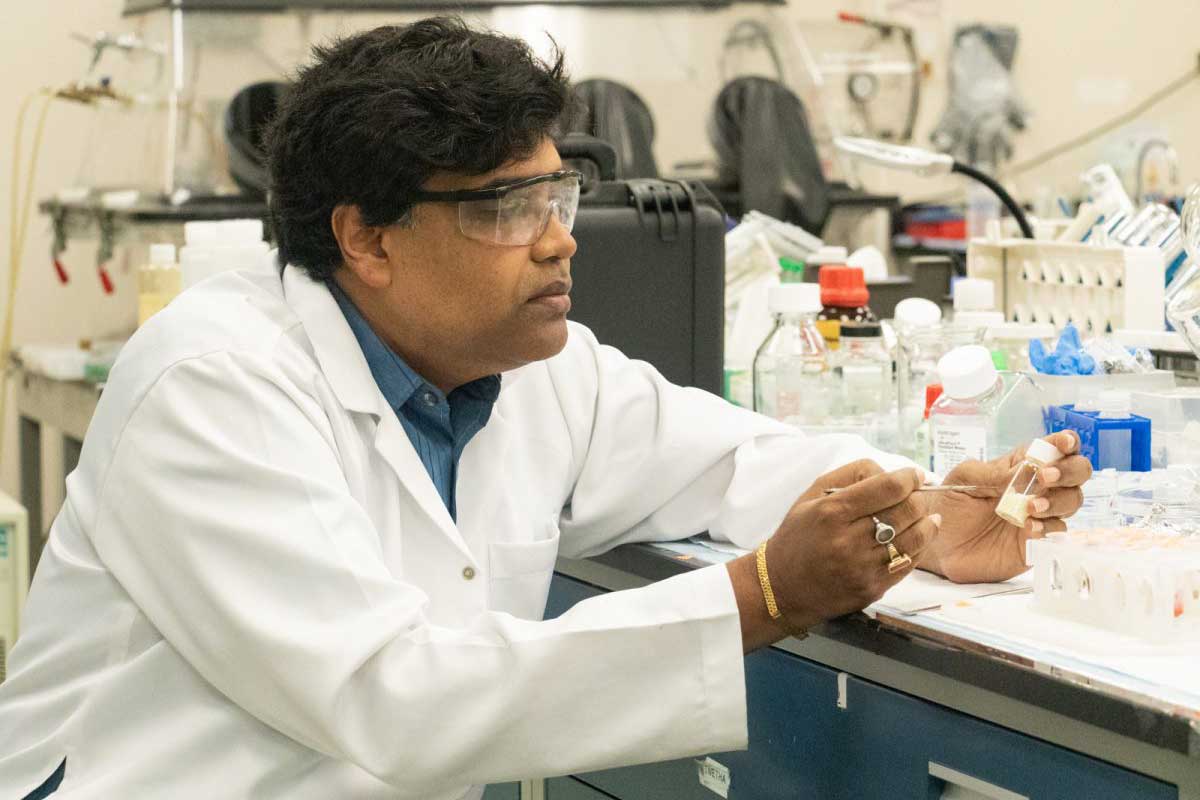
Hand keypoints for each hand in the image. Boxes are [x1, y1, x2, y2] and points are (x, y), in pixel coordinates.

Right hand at [764, 461, 940, 630]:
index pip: (888, 487)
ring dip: (927, 522)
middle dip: (919, 498)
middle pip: (906, 510)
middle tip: (918, 495)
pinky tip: (919, 536)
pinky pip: (908, 563)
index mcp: (831, 512)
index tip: (914, 475)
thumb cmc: (796, 538)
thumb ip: (849, 477)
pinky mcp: (871, 588)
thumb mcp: (811, 497)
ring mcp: (862, 568)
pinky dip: (919, 546)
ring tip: (927, 515)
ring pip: (914, 538)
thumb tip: (890, 472)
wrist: (780, 589)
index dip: (909, 477)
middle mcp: (847, 540)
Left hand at [920, 431, 1091, 583]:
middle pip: (1077, 471)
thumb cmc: (950, 504)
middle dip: (1068, 471)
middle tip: (1045, 478)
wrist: (939, 544)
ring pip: (1072, 500)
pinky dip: (1047, 527)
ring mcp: (1041, 514)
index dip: (1066, 442)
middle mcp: (1038, 487)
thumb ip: (994, 473)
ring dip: (1057, 500)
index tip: (1064, 443)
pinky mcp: (1037, 540)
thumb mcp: (965, 479)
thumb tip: (1027, 470)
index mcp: (1021, 465)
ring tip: (1030, 507)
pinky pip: (1057, 532)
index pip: (1055, 447)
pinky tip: (1028, 527)